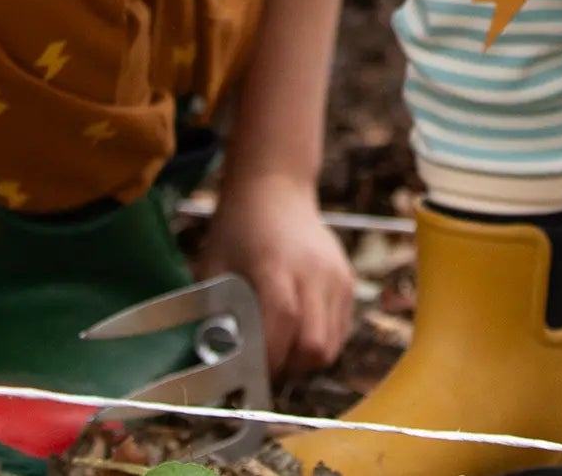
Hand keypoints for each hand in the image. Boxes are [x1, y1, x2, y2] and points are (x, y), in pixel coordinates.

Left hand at [202, 170, 354, 374]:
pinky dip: (320, 341)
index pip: (282, 321)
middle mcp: (314, 271)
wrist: (276, 189)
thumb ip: (213, 313)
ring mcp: (336, 276)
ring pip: (331, 346)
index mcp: (275, 264)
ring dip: (303, 359)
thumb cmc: (238, 229)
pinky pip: (340, 331)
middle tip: (264, 361)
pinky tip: (298, 326)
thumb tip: (215, 362)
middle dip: (287, 366)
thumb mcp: (213, 265)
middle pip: (314, 344)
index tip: (246, 372)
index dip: (266, 357)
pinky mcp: (348, 280)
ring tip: (281, 343)